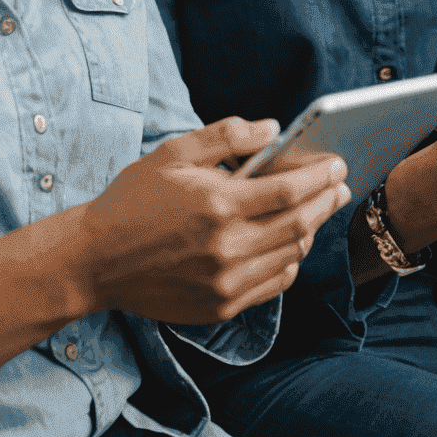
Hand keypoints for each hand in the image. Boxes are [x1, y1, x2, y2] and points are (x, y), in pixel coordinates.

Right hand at [74, 116, 348, 324]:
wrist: (95, 262)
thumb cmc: (134, 199)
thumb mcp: (175, 153)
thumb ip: (228, 135)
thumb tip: (275, 129)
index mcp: (218, 205)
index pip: (290, 190)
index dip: (321, 175)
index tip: (338, 162)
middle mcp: (226, 249)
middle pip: (299, 224)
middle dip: (327, 200)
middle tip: (341, 185)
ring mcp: (225, 283)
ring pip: (290, 255)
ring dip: (311, 230)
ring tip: (317, 209)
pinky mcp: (220, 307)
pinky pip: (273, 284)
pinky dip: (290, 261)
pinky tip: (290, 243)